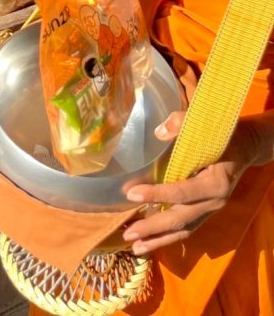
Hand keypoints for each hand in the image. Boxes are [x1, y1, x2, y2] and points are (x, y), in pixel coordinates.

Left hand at [121, 111, 256, 255]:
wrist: (243, 147)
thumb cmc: (221, 135)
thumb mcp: (204, 126)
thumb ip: (182, 124)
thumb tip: (159, 131)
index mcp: (215, 183)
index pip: (182, 192)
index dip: (157, 194)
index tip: (131, 194)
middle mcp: (214, 202)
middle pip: (181, 219)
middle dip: (153, 228)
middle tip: (128, 233)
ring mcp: (210, 211)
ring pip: (183, 230)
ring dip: (158, 239)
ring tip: (135, 247)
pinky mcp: (205, 213)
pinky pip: (186, 228)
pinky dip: (167, 237)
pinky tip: (149, 241)